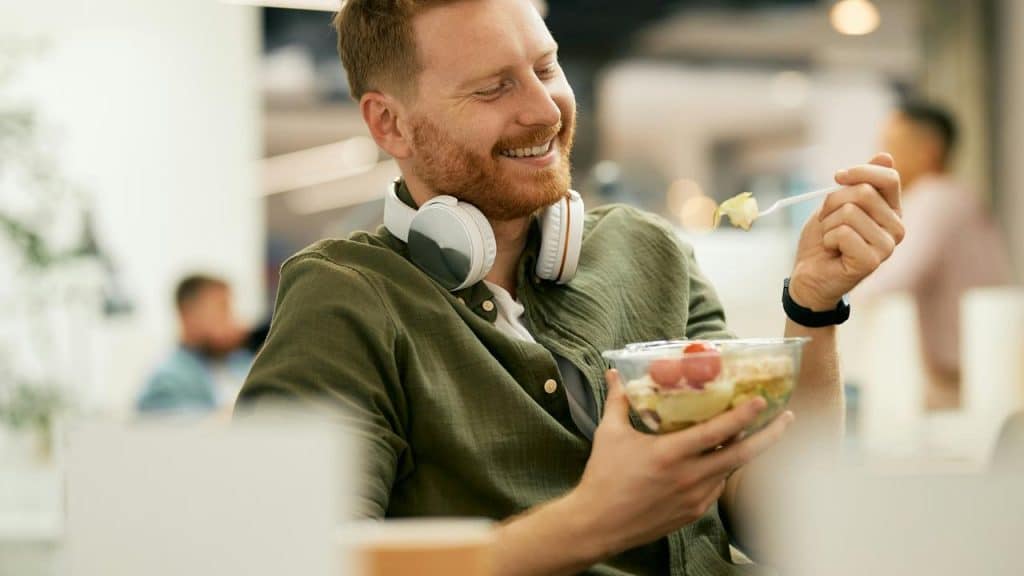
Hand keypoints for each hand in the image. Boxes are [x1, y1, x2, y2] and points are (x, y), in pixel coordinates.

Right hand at [569, 370, 793, 556]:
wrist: (597, 524)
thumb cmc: (603, 477)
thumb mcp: (609, 434)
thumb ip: (618, 402)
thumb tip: (614, 375)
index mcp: (671, 454)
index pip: (717, 432)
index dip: (743, 415)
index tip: (762, 401)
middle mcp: (689, 477)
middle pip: (742, 455)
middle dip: (770, 436)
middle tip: (787, 418)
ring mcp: (694, 498)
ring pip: (730, 471)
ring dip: (745, 453)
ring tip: (756, 435)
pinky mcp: (692, 513)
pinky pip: (716, 488)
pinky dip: (722, 471)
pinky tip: (720, 460)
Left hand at [789, 153, 904, 310]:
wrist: (808, 274)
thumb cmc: (823, 239)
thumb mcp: (837, 204)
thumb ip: (860, 183)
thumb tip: (886, 155)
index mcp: (891, 211)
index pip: (888, 178)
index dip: (860, 171)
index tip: (838, 177)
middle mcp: (896, 228)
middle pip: (863, 192)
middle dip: (833, 202)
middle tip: (827, 221)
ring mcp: (887, 247)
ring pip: (849, 212)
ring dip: (828, 224)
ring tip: (830, 239)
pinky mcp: (872, 262)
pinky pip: (843, 233)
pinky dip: (827, 239)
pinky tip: (831, 252)